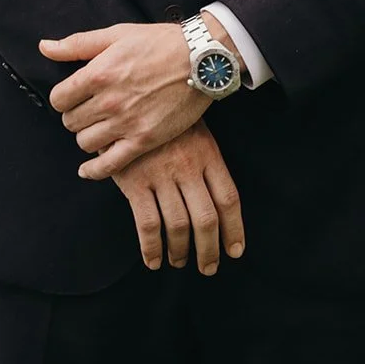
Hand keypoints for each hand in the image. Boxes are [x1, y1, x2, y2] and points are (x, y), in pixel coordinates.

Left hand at [42, 14, 240, 179]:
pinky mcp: (144, 140)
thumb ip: (77, 44)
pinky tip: (88, 169)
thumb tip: (44, 47)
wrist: (201, 59)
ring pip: (85, 143)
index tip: (74, 96)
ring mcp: (126, 123)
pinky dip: (94, 170)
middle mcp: (109, 101)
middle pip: (70, 122)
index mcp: (98, 73)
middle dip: (76, 116)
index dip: (64, 98)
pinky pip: (108, 166)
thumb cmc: (159, 42)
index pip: (59, 99)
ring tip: (99, 128)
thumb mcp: (116, 34)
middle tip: (90, 111)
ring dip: (88, 136)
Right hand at [113, 121, 243, 276]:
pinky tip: (153, 260)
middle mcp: (188, 167)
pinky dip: (151, 248)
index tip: (235, 250)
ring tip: (179, 261)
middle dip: (209, 250)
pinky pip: (147, 224)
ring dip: (180, 251)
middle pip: (206, 218)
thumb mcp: (195, 129)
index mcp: (208, 153)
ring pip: (178, 225)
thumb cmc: (165, 115)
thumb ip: (207, 162)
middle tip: (209, 267)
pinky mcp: (135, 181)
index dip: (235, 229)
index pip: (228, 198)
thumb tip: (219, 201)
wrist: (129, 96)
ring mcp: (161, 175)